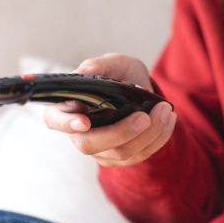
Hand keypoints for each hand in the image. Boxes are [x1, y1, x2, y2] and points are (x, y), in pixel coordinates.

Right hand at [42, 53, 176, 166]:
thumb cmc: (122, 77)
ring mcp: (101, 150)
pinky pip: (141, 155)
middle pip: (90, 145)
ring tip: (164, 109)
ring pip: (121, 153)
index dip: (66, 123)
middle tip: (144, 116)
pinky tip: (168, 119)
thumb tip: (85, 70)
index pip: (55, 120)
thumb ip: (101, 65)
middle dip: (119, 132)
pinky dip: (159, 136)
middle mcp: (80, 134)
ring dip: (148, 133)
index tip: (84, 121)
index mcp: (68, 108)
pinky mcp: (122, 158)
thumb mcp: (116, 64)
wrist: (143, 93)